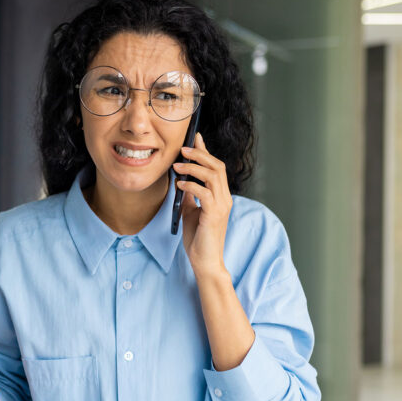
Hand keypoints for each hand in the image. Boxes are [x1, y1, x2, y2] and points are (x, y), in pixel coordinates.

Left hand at [173, 132, 231, 276]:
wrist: (205, 262)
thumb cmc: (199, 239)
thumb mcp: (191, 212)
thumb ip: (190, 196)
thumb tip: (181, 180)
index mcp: (220, 196)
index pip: (216, 167)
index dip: (206, 151)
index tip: (195, 138)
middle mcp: (225, 198)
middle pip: (217, 166)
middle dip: (199, 154)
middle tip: (182, 150)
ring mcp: (222, 205)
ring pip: (212, 175)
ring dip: (193, 167)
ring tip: (177, 166)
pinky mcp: (215, 214)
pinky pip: (204, 192)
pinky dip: (190, 184)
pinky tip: (179, 184)